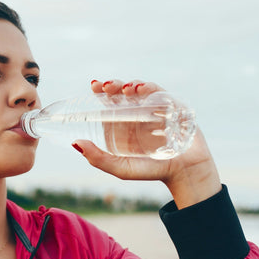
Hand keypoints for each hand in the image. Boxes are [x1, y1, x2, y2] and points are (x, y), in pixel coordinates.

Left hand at [73, 79, 220, 207]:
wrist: (184, 174)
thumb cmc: (150, 171)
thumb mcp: (120, 168)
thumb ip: (98, 158)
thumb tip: (75, 143)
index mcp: (122, 124)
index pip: (109, 101)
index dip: (101, 91)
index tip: (94, 86)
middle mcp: (137, 114)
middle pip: (123, 92)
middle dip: (114, 85)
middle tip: (106, 86)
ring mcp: (155, 109)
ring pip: (141, 89)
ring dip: (131, 84)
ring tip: (125, 89)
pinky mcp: (173, 107)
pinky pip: (161, 93)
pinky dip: (151, 88)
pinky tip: (142, 90)